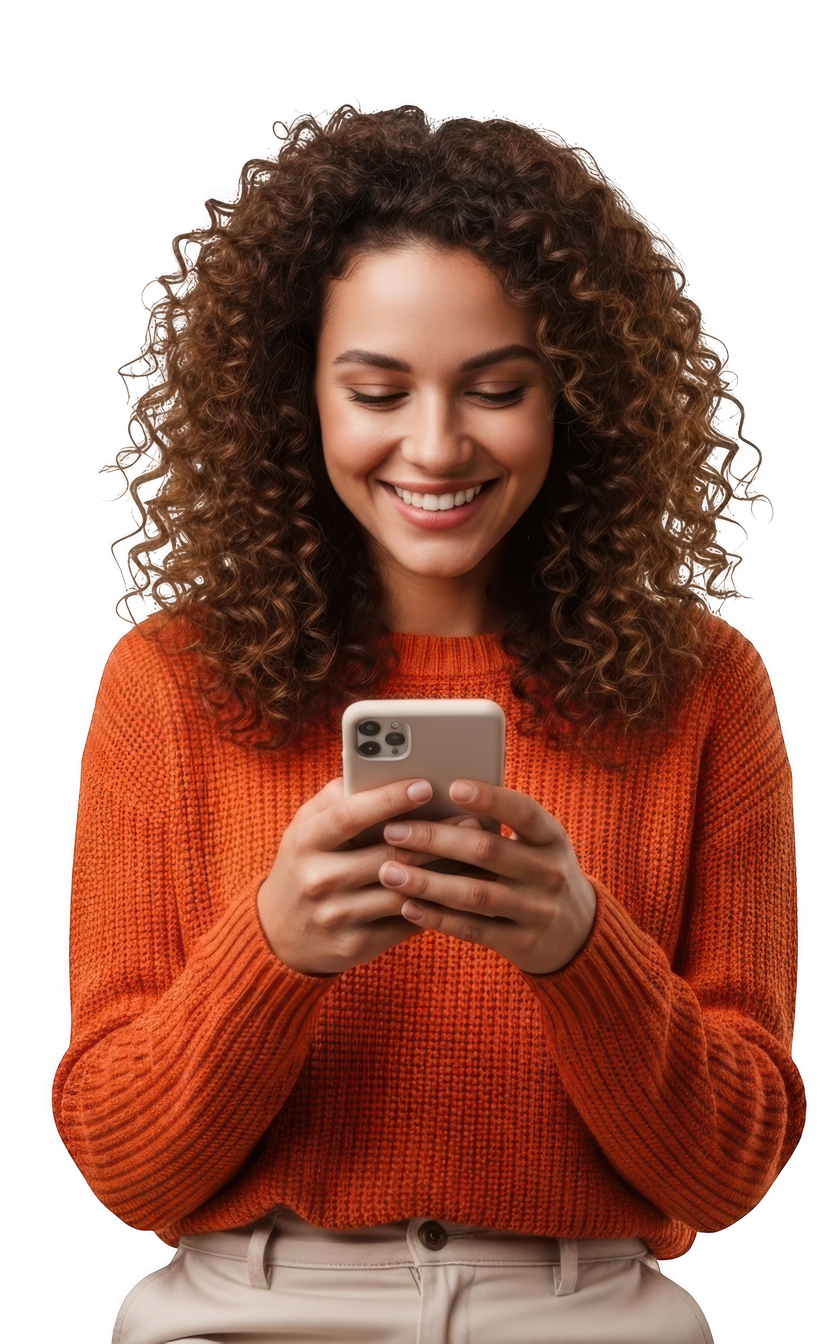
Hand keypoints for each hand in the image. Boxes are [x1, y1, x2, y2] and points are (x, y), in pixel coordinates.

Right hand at [256, 776, 488, 977]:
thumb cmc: (305, 863)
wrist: (278, 933)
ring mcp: (336, 916)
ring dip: (445, 873)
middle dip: (435, 836)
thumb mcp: (307, 827)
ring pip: (404, 891)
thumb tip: (384, 770)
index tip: (425, 784)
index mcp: (305, 841)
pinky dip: (438, 905)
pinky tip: (462, 889)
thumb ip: (339, 798)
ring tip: (477, 855)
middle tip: (472, 820)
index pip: (350, 816)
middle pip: (387, 855)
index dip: (388, 799)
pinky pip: (405, 922)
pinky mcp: (355, 945)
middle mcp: (318, 879)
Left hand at [379, 780, 596, 975]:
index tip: (452, 786)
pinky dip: (438, 918)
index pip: (523, 811)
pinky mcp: (522, 943)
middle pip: (487, 851)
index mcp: (552, 837)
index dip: (489, 798)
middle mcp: (549, 872)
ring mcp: (537, 910)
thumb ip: (501, 826)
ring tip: (389, 872)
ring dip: (427, 882)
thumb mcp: (537, 845)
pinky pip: (473, 929)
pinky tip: (408, 907)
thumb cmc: (539, 873)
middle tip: (393, 831)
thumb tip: (437, 798)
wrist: (578, 933)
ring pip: (474, 894)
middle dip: (436, 839)